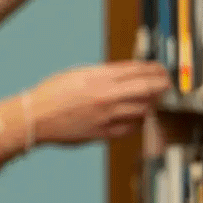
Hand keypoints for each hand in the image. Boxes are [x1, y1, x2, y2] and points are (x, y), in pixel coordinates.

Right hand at [28, 61, 170, 144]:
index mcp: (100, 77)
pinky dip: (137, 121)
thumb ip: (104, 73)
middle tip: (166, 84)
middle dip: (162, 85)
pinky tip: (137, 116)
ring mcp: (107, 116)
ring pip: (143, 109)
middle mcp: (107, 96)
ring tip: (153, 100)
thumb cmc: (51, 94)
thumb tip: (126, 74)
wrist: (35, 117)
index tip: (161, 69)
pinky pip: (131, 127)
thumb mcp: (78, 73)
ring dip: (152, 103)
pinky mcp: (104, 133)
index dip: (155, 69)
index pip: (139, 69)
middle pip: (148, 88)